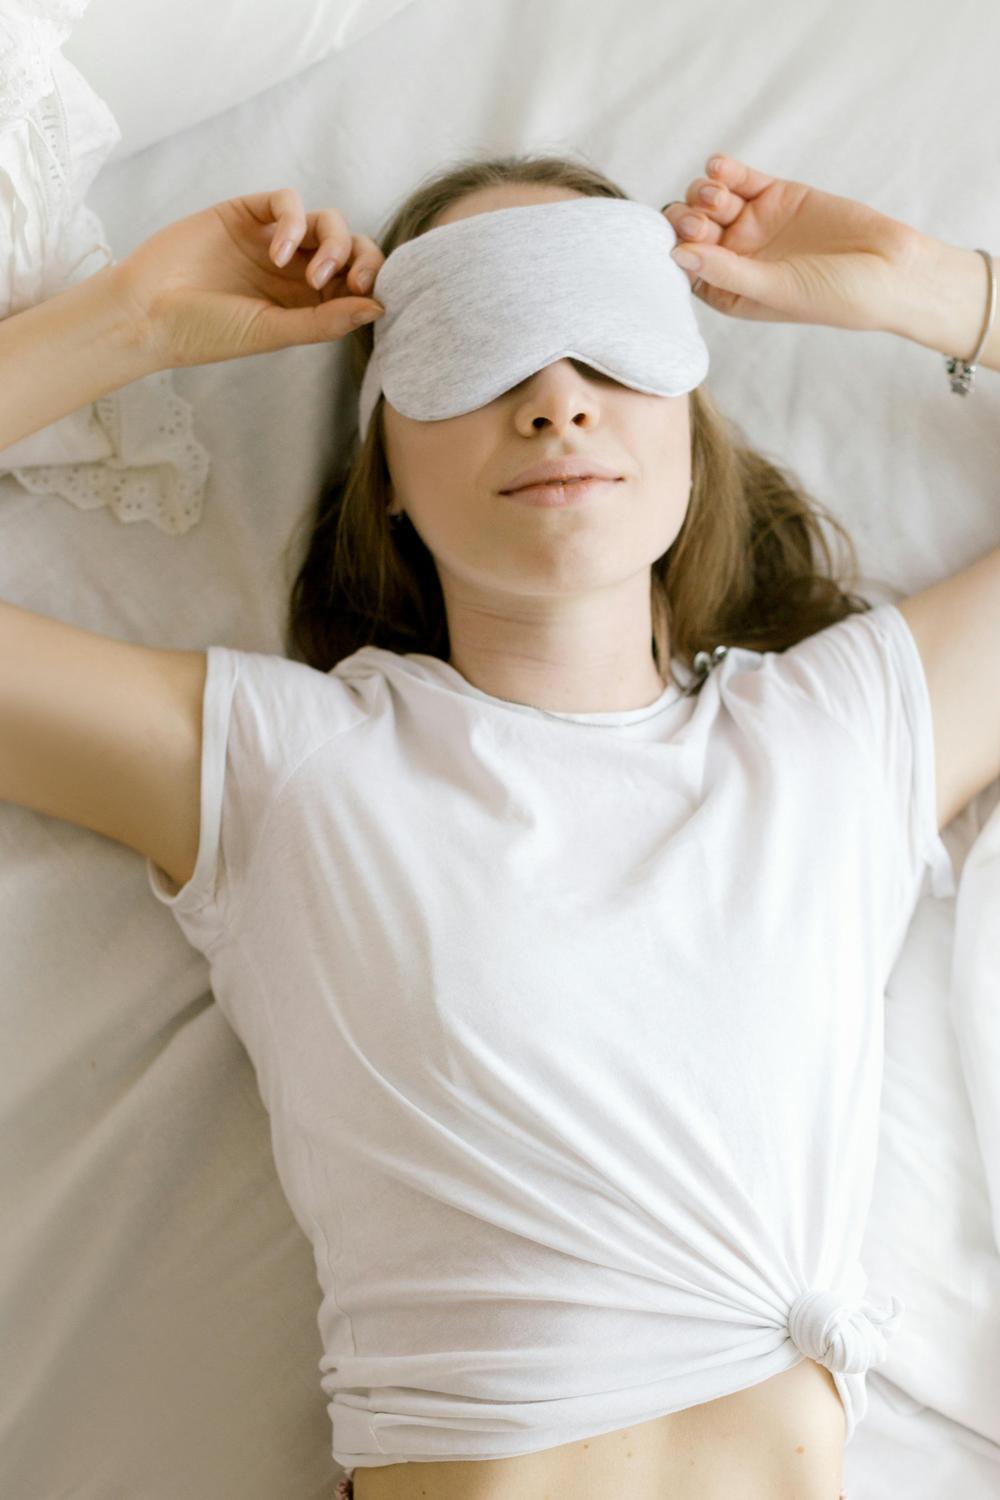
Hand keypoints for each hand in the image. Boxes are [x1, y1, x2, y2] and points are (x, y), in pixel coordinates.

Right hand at [105, 187, 385, 368]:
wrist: (147, 312)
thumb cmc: (207, 332)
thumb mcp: (273, 331)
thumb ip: (325, 321)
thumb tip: (380, 307)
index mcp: (304, 304)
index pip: (356, 282)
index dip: (372, 280)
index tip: (367, 293)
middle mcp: (292, 271)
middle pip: (349, 248)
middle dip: (361, 258)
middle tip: (352, 280)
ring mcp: (270, 240)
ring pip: (326, 222)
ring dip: (333, 242)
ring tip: (311, 275)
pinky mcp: (245, 213)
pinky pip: (286, 200)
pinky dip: (294, 220)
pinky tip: (277, 252)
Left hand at [663, 154, 929, 333]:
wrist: (890, 270)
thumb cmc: (833, 295)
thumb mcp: (774, 289)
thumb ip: (726, 272)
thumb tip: (677, 255)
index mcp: (729, 291)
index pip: (687, 269)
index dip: (675, 252)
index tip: (675, 243)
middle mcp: (736, 257)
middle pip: (694, 231)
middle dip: (688, 221)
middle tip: (697, 219)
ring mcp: (755, 224)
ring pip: (712, 201)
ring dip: (705, 194)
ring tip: (716, 195)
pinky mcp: (776, 195)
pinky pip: (741, 179)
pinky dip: (726, 171)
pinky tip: (718, 166)